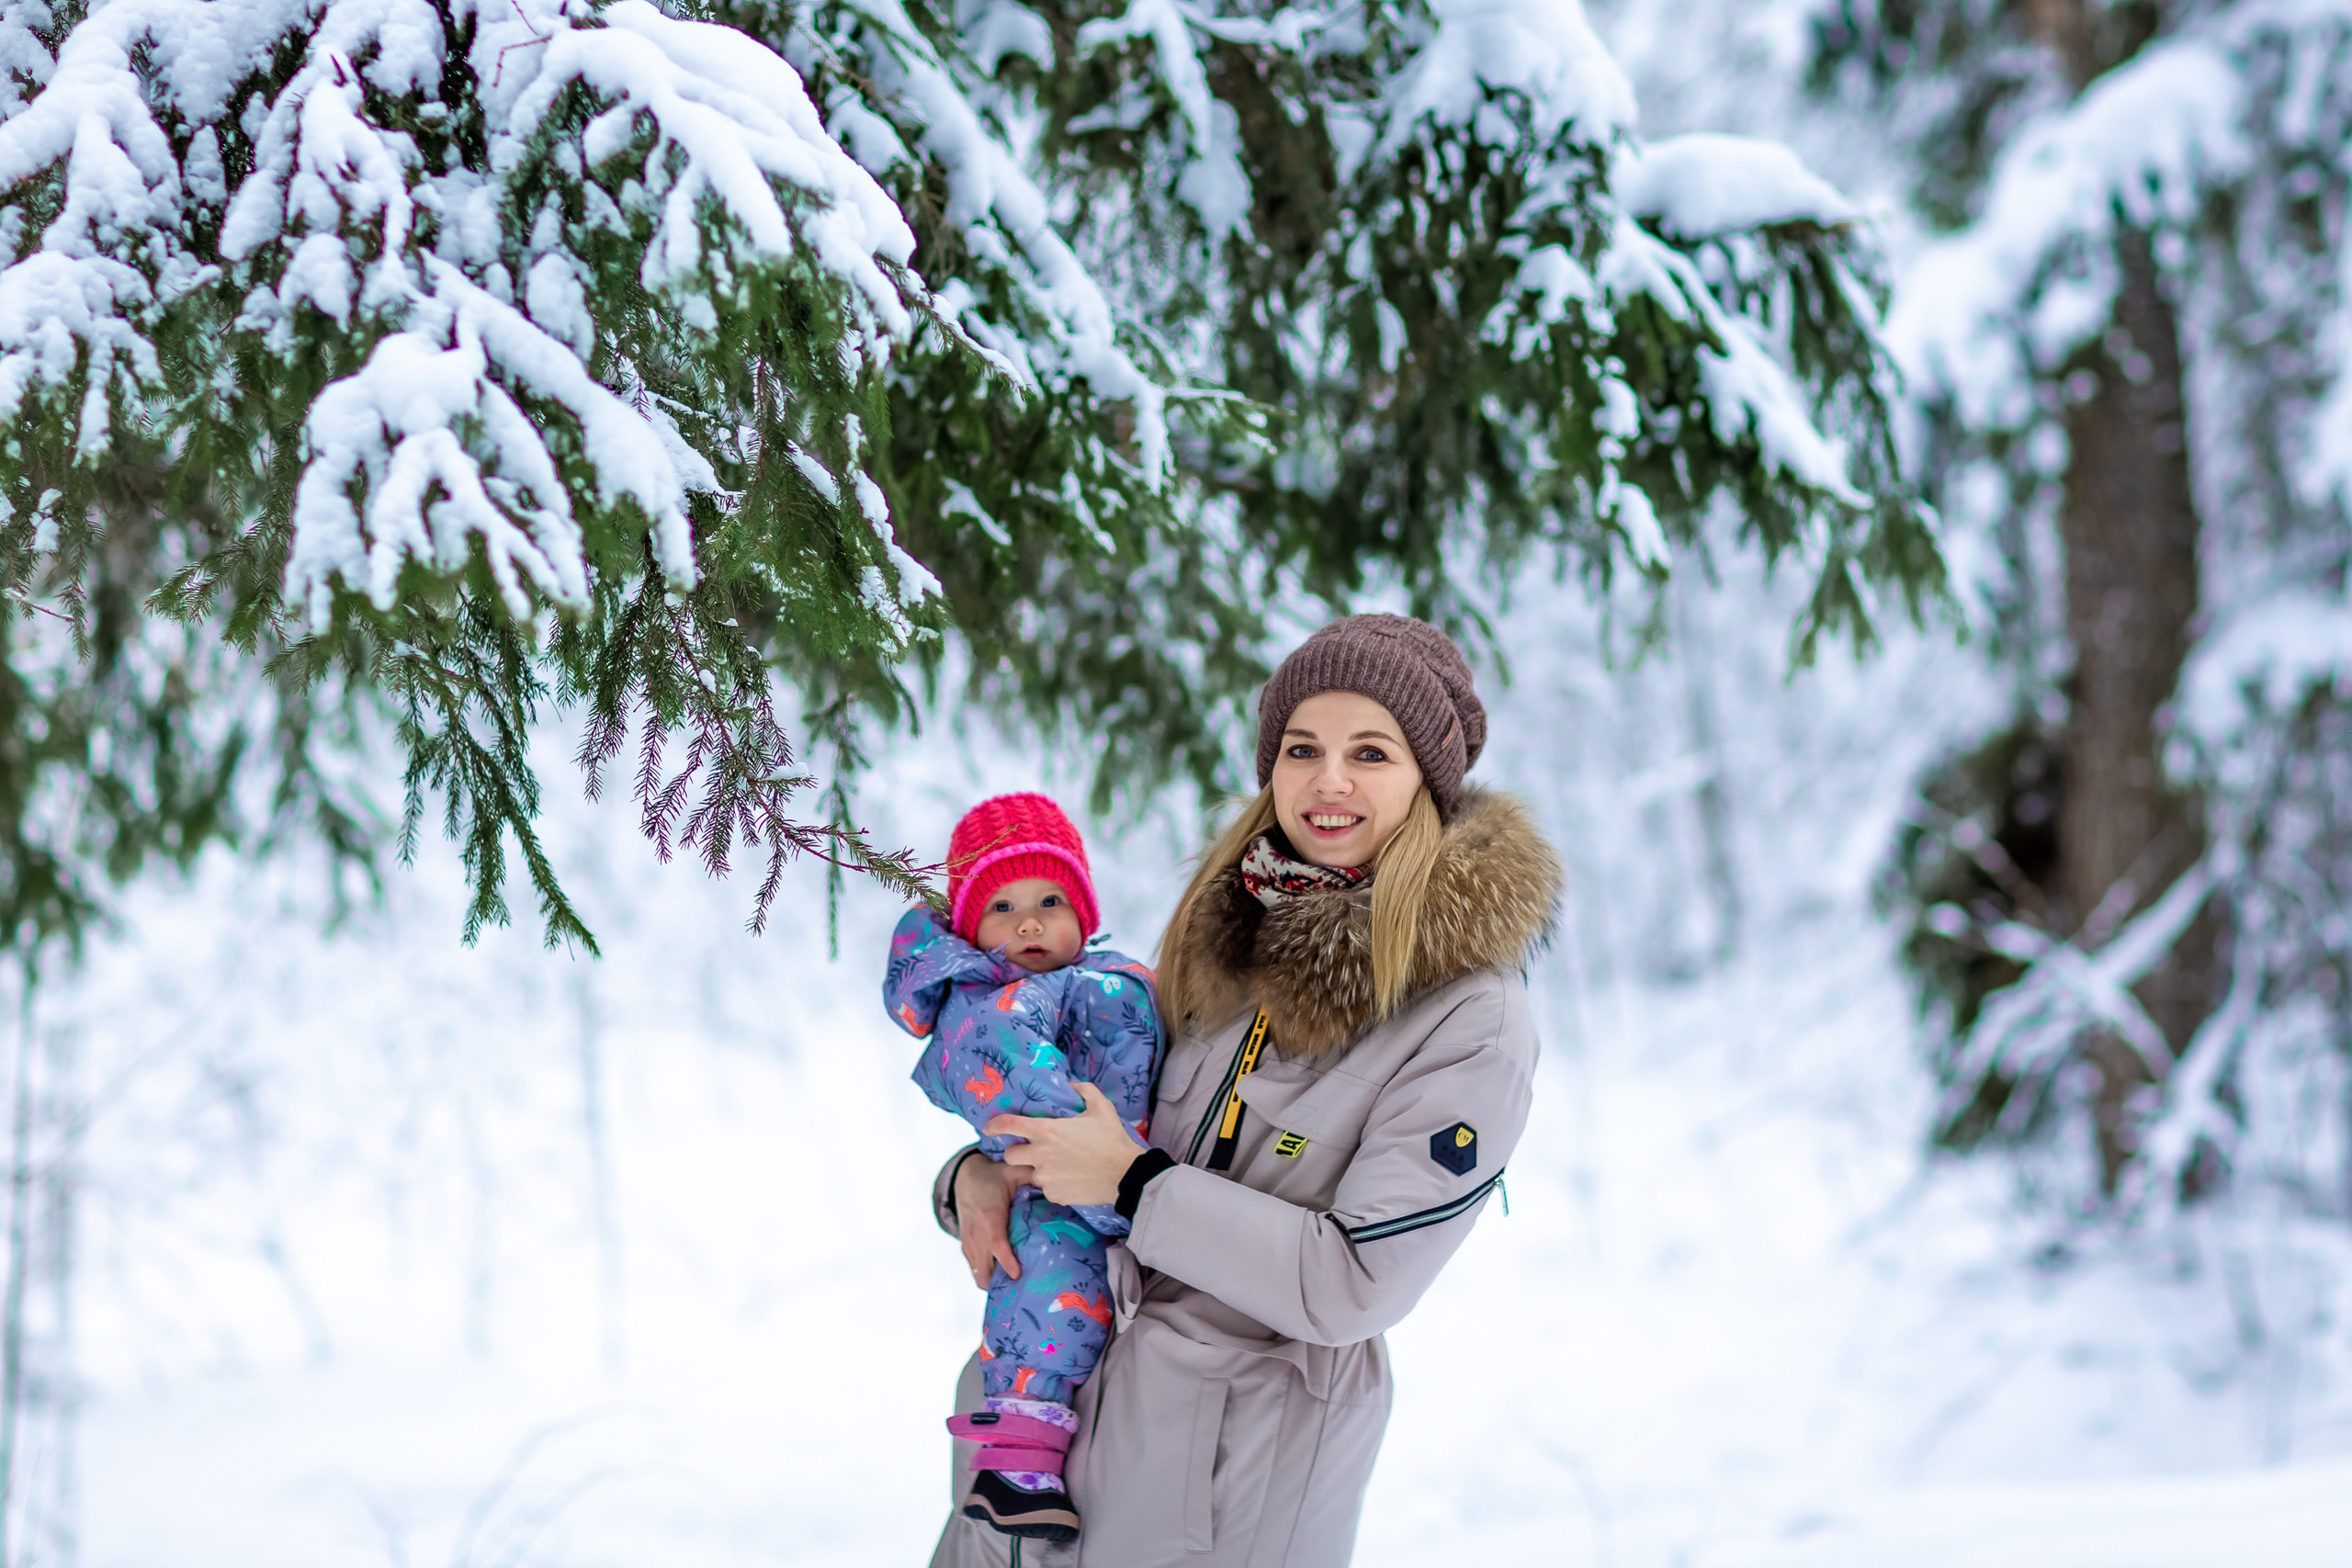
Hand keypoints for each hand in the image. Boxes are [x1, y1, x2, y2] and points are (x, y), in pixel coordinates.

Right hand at [953, 1151, 1023, 1288]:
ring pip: (978, 1274)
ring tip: (1016, 1286)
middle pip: (984, 1270)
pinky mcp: (966, 1247)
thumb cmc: (991, 1178)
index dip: (1007, 1262)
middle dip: (1001, 1282)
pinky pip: (975, 1270)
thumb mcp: (1013, 1173)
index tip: (1018, 1274)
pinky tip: (1004, 1278)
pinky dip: (987, 1276)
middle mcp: (977, 1235)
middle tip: (1024, 1287)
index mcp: (990, 1218)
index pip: (997, 1245)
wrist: (963, 1178)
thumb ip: (1033, 1178)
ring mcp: (969, 1243)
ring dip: (994, 1282)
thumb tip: (1057, 1186)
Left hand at [986, 1083, 1142, 1208]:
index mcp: (1047, 1131)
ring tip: (1061, 1166)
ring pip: (1030, 1174)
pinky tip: (1071, 1179)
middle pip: (1010, 1156)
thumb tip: (1070, 1084)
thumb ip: (1083, 1090)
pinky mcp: (1054, 1194)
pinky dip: (1054, 1185)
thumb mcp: (1101, 1107)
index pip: (1008, 1125)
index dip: (994, 1125)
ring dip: (1039, 1170)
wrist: (1126, 1175)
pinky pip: (1047, 1189)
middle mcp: (1040, 1155)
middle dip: (1017, 1153)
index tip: (988, 1127)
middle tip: (1034, 1151)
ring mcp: (1045, 1177)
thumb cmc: (1112, 1139)